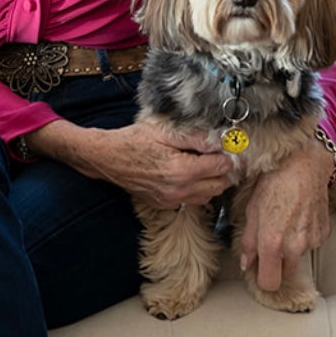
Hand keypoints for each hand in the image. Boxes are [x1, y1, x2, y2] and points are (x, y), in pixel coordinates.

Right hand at [25, 119, 232, 208]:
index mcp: (182, 170)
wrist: (107, 158)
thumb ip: (195, 138)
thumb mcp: (165, 132)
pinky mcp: (165, 205)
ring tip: (206, 164)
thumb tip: (220, 141)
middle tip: (220, 154)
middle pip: (220, 186)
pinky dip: (198, 190)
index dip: (227, 154)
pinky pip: (192, 201)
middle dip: (224, 170)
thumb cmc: (134, 140)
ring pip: (208, 197)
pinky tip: (190, 175)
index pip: (221, 167)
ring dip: (213, 182)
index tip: (227, 145)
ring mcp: (172, 201)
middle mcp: (180, 190)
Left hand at [236, 137, 332, 292]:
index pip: (269, 283)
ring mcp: (312, 241)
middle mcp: (294, 247)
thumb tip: (246, 263)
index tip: (259, 269)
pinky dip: (304, 235)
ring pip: (298, 256)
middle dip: (277, 263)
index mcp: (272, 243)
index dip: (263, 278)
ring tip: (285, 220)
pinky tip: (298, 215)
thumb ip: (248, 241)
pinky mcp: (324, 233)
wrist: (304, 164)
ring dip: (291, 247)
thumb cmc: (274, 182)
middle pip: (285, 273)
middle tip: (271, 241)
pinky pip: (311, 243)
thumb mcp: (252, 209)